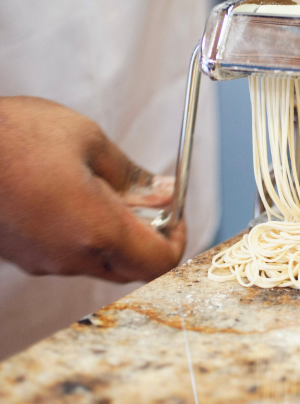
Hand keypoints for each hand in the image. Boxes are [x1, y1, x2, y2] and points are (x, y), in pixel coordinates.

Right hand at [0, 97, 184, 282]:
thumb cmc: (12, 136)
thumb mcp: (87, 140)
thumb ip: (132, 175)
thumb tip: (165, 191)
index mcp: (95, 230)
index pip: (160, 262)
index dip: (179, 239)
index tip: (178, 212)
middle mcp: (69, 257)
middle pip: (132, 267)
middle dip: (151, 235)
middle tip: (150, 198)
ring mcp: (42, 261)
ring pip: (101, 262)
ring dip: (118, 233)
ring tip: (107, 188)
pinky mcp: (21, 256)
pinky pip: (69, 255)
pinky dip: (87, 234)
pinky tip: (76, 196)